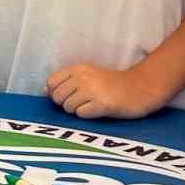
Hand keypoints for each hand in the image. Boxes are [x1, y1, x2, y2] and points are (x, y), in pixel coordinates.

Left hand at [45, 63, 161, 118]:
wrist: (139, 89)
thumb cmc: (111, 84)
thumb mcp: (88, 75)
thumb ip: (66, 81)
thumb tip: (45, 91)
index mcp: (78, 68)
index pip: (51, 82)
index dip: (56, 93)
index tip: (69, 96)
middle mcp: (83, 77)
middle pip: (58, 97)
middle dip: (66, 104)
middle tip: (83, 102)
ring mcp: (92, 90)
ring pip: (68, 107)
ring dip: (77, 110)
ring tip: (92, 105)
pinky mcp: (101, 104)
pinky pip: (81, 115)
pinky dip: (87, 115)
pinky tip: (98, 109)